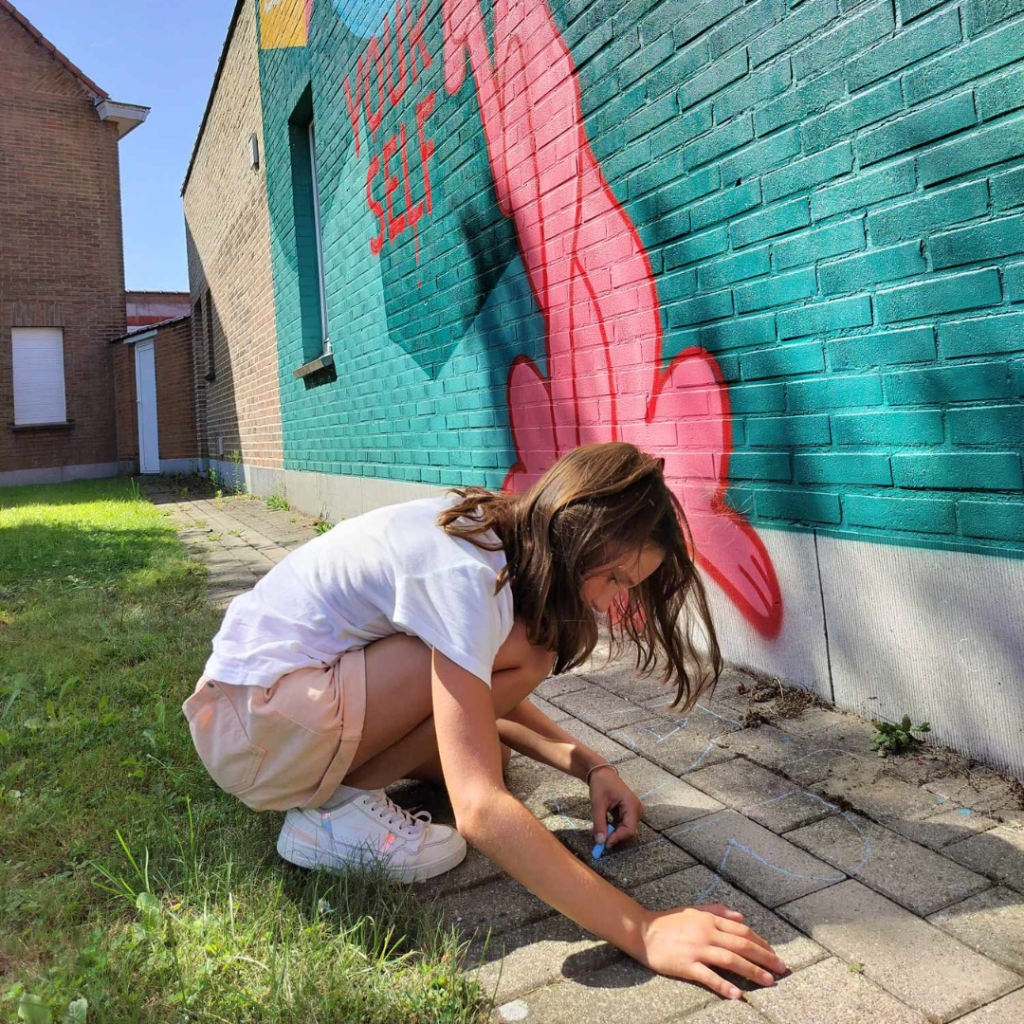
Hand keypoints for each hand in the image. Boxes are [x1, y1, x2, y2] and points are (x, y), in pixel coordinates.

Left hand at [588, 767, 642, 849]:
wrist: (601, 772)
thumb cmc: (601, 784)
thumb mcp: (598, 804)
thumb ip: (599, 823)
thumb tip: (600, 842)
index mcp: (632, 805)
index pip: (629, 829)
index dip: (618, 838)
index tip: (604, 843)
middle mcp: (636, 809)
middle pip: (627, 830)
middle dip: (613, 835)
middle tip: (597, 837)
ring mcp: (633, 811)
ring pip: (623, 829)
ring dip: (611, 831)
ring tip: (596, 830)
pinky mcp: (628, 812)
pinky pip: (621, 824)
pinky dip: (611, 827)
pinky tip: (601, 825)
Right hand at [639, 903, 787, 998]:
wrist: (643, 931)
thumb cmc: (669, 921)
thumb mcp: (694, 910)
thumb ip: (717, 911)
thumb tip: (742, 917)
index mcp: (709, 919)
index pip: (742, 931)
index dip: (761, 942)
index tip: (774, 953)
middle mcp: (707, 933)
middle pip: (742, 945)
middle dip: (765, 957)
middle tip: (781, 968)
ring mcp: (697, 949)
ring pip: (730, 960)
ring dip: (752, 971)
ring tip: (768, 981)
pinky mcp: (687, 965)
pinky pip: (709, 976)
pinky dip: (724, 986)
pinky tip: (738, 994)